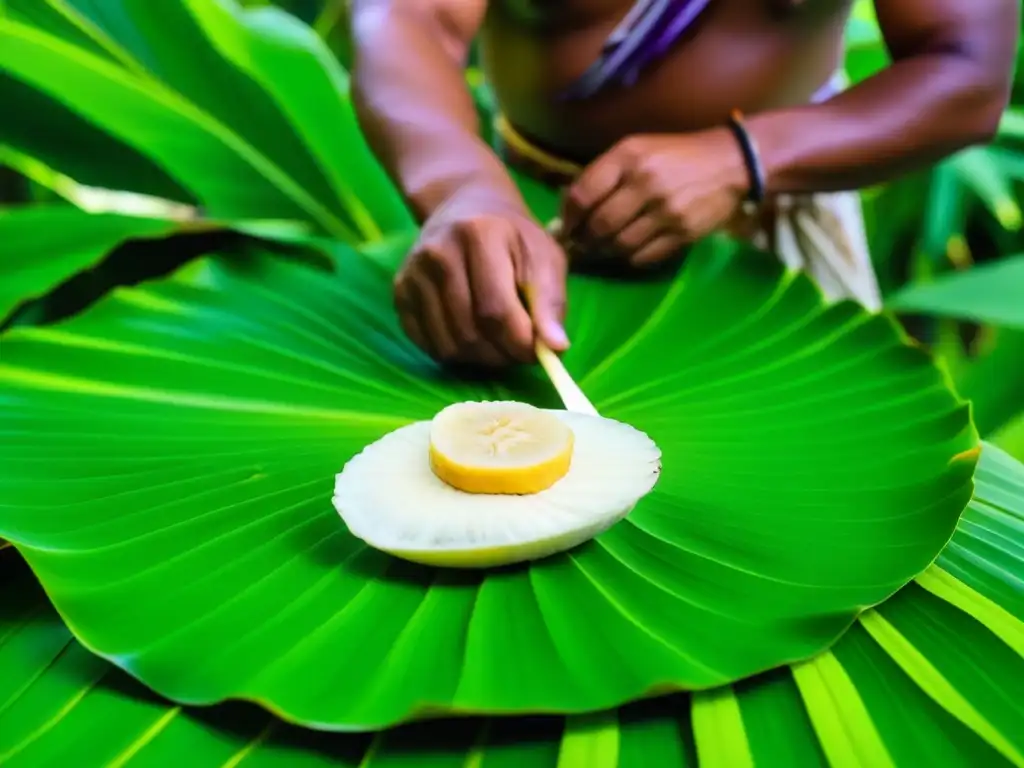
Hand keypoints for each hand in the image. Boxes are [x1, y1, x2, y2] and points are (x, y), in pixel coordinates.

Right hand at [395, 192, 569, 366]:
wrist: (466, 209)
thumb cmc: (514, 238)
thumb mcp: (545, 258)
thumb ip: (552, 302)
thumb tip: (556, 349)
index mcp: (478, 235)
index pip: (497, 311)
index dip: (520, 343)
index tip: (538, 352)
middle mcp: (438, 253)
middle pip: (470, 333)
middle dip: (502, 354)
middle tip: (518, 349)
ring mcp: (413, 273)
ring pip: (448, 346)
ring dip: (480, 358)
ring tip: (498, 342)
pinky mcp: (400, 292)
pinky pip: (428, 345)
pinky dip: (455, 353)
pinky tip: (472, 336)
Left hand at [561, 128, 749, 266]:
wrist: (731, 163)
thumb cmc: (676, 155)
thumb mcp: (636, 149)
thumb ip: (602, 174)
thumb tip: (567, 208)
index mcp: (629, 156)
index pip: (582, 195)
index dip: (568, 218)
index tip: (566, 228)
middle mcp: (645, 182)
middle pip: (599, 225)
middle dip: (585, 239)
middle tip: (582, 244)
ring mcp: (666, 210)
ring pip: (619, 245)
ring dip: (606, 251)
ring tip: (604, 247)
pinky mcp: (683, 232)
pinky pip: (643, 256)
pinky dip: (631, 257)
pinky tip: (630, 249)